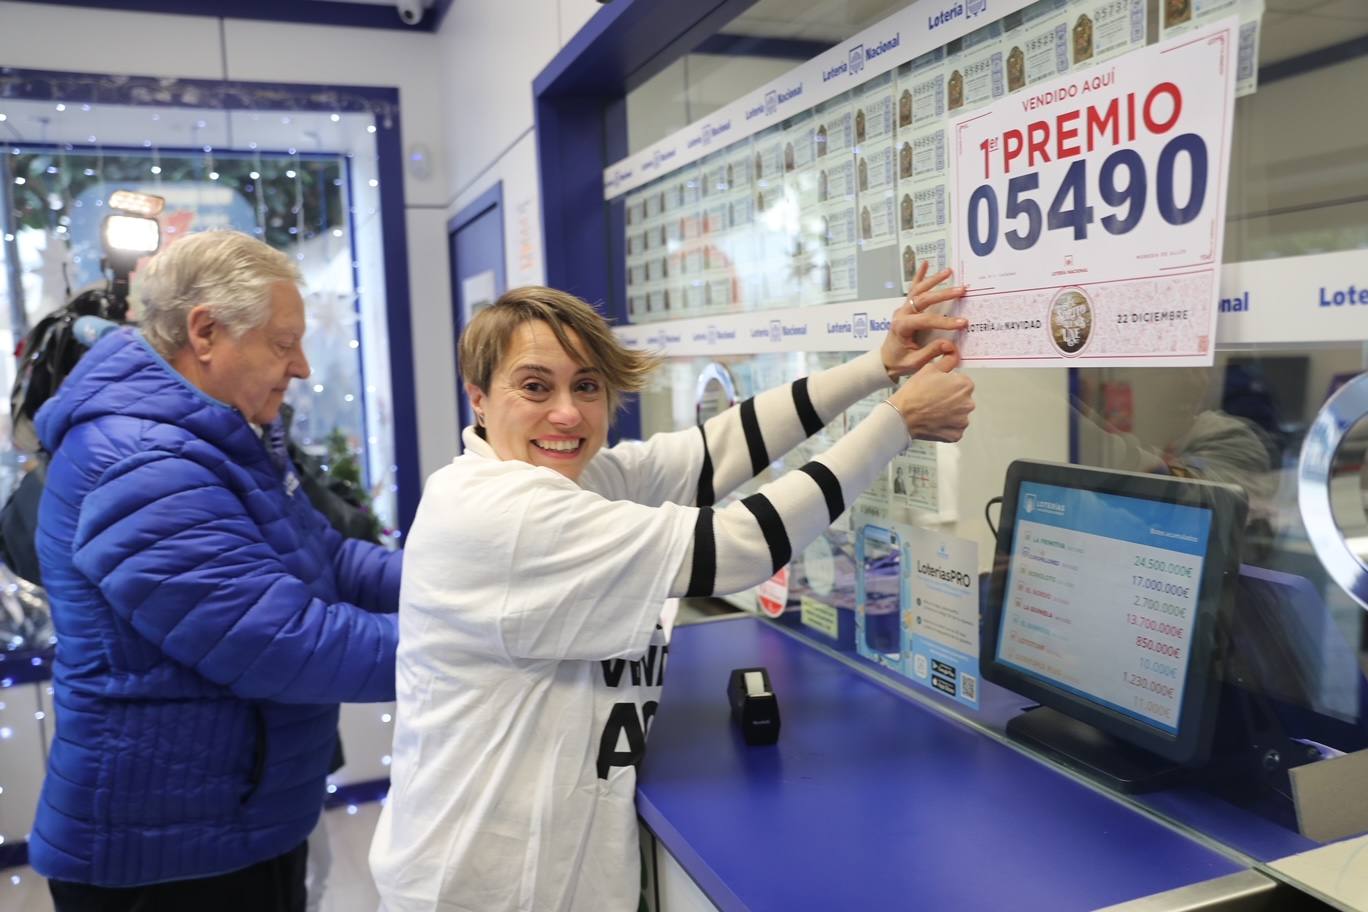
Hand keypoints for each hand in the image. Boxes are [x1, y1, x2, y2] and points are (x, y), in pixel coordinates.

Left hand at [880, 262, 968, 380]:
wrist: (885, 360)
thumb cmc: (899, 362)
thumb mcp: (914, 362)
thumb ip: (931, 352)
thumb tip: (949, 344)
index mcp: (902, 327)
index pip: (925, 320)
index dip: (944, 321)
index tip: (962, 323)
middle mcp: (901, 313)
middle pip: (923, 299)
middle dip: (943, 294)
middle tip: (961, 290)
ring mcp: (903, 308)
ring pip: (918, 290)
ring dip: (934, 280)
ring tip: (949, 271)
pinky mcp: (906, 307)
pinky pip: (912, 289)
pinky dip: (919, 276)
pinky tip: (925, 264)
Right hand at [887, 348, 974, 442]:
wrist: (902, 416)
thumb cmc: (914, 393)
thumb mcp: (929, 369)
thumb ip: (947, 362)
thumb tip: (954, 356)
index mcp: (965, 385)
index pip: (963, 383)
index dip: (949, 385)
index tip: (938, 389)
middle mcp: (968, 403)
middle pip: (962, 399)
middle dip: (951, 400)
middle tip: (934, 401)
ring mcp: (963, 421)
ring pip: (959, 415)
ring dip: (950, 414)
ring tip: (933, 412)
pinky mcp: (956, 434)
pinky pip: (954, 429)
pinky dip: (946, 426)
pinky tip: (934, 422)